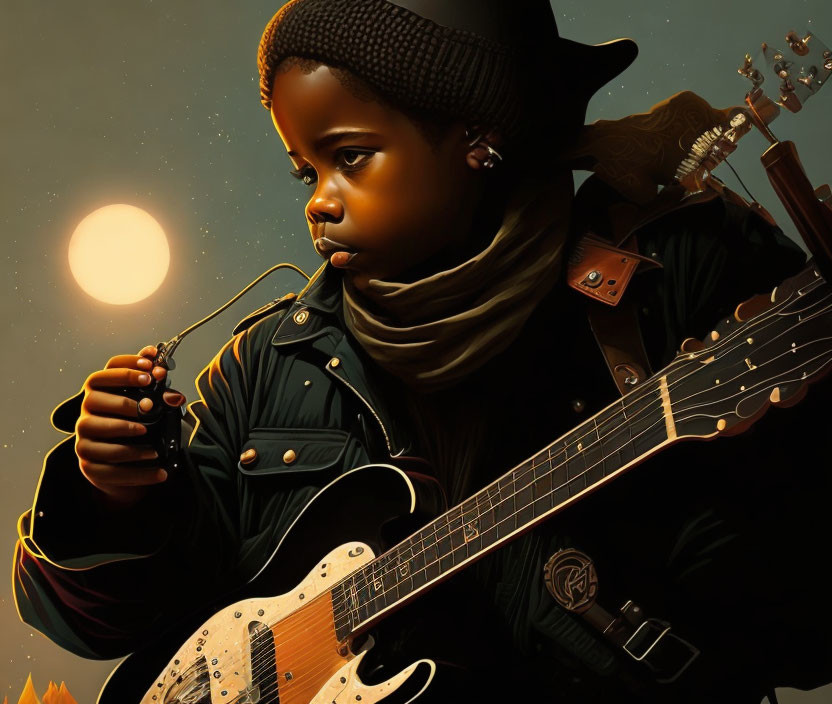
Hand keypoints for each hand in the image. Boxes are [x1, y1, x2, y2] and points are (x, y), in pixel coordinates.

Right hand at [75, 345, 185, 505]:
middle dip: (123, 402)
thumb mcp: (147, 405)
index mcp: (98, 395)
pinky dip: (140, 473)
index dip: (123, 369)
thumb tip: (162, 368)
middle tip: (150, 406)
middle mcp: (85, 415)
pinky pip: (112, 470)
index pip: (102, 376)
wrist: (128, 467)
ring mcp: (84, 440)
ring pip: (98, 433)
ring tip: (154, 446)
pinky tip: (160, 472)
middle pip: (93, 400)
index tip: (149, 368)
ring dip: (128, 437)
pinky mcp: (90, 466)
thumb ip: (154, 387)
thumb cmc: (137, 427)